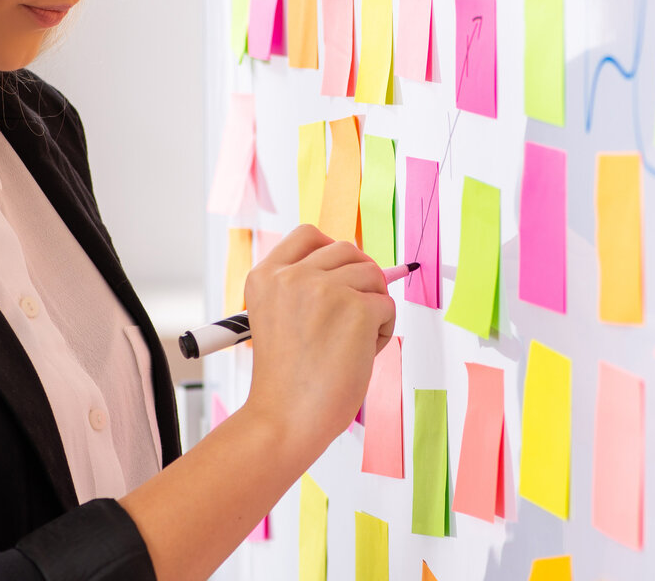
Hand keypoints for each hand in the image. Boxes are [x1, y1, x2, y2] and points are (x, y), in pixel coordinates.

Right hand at [238, 225, 396, 465]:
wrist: (285, 419)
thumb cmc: (286, 380)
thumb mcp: (276, 317)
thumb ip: (302, 288)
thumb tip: (356, 266)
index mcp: (265, 276)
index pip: (308, 235)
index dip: (332, 250)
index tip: (340, 273)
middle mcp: (292, 276)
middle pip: (347, 249)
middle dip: (361, 277)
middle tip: (358, 312)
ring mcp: (324, 290)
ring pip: (372, 275)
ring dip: (373, 305)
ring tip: (356, 340)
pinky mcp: (356, 310)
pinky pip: (388, 306)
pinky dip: (384, 330)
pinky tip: (362, 353)